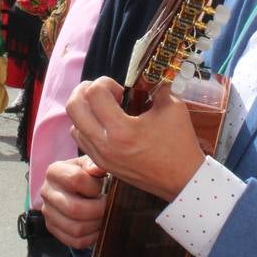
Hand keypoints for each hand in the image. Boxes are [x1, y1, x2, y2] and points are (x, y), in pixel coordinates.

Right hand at [41, 156, 106, 247]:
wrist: (76, 187)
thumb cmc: (87, 174)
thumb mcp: (90, 164)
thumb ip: (95, 164)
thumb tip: (98, 168)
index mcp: (54, 172)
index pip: (75, 180)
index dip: (94, 187)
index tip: (101, 187)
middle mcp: (46, 192)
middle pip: (74, 209)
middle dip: (98, 210)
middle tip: (108, 206)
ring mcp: (48, 212)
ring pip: (75, 228)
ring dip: (96, 225)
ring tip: (104, 216)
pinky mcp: (53, 229)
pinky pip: (75, 241)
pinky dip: (91, 237)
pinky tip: (98, 227)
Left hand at [67, 77, 204, 201]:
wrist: (183, 179)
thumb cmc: (179, 143)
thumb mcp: (173, 106)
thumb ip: (155, 87)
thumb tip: (143, 77)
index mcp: (122, 130)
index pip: (94, 93)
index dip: (106, 82)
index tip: (122, 90)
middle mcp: (105, 145)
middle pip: (73, 107)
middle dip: (85, 91)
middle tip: (105, 92)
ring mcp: (101, 157)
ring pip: (73, 124)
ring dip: (85, 110)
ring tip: (106, 109)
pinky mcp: (102, 164)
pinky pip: (81, 140)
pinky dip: (87, 127)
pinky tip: (106, 125)